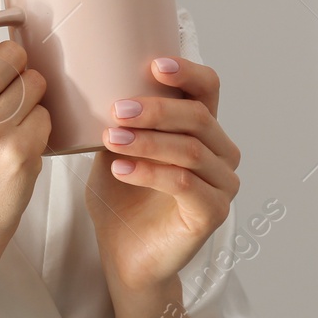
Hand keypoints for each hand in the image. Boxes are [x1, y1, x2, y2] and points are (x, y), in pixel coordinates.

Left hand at [83, 56, 240, 294]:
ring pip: (190, 150)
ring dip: (147, 141)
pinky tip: (120, 169)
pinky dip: (150, 172)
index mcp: (202, 129)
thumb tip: (95, 79)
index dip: (187, 73)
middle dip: (155, 110)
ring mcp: (222, 185)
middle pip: (198, 118)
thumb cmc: (122, 196)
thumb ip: (120, 117)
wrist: (124, 252)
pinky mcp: (213, 214)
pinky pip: (184, 184)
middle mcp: (221, 153)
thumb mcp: (116, 146)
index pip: (208, 89)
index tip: (154, 65)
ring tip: (111, 139)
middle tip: (117, 111)